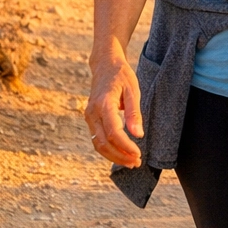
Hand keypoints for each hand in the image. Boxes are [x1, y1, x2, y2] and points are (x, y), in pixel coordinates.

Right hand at [85, 52, 143, 167]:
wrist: (105, 65)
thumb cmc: (121, 75)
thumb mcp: (133, 90)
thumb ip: (134, 113)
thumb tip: (138, 135)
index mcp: (103, 104)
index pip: (113, 132)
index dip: (125, 147)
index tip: (138, 154)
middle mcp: (92, 112)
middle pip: (103, 142)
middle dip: (119, 156)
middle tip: (136, 163)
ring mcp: (89, 116)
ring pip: (97, 144)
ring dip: (113, 156)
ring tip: (130, 162)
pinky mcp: (90, 119)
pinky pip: (96, 138)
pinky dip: (108, 149)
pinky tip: (121, 153)